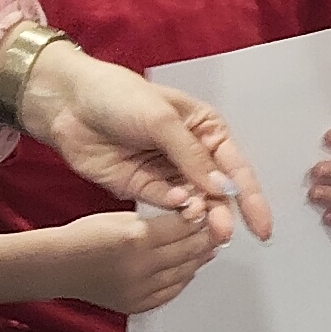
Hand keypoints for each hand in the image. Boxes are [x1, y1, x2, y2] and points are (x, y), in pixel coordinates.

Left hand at [23, 48, 275, 238]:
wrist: (69, 105)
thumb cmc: (119, 97)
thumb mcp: (162, 119)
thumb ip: (191, 156)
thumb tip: (219, 187)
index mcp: (205, 129)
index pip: (235, 167)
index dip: (251, 198)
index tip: (262, 226)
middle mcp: (191, 154)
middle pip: (217, 191)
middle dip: (224, 213)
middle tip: (224, 234)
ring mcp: (167, 173)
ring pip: (194, 203)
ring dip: (200, 215)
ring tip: (201, 225)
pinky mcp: (143, 188)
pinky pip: (166, 204)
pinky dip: (175, 209)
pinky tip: (179, 206)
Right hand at [63, 199, 228, 315]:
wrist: (60, 266)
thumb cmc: (84, 237)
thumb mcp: (122, 216)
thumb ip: (157, 219)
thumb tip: (189, 219)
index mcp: (136, 238)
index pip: (184, 226)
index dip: (200, 217)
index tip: (208, 211)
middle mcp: (141, 266)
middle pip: (189, 250)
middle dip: (207, 237)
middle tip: (216, 227)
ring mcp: (140, 289)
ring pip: (185, 272)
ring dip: (199, 258)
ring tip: (206, 246)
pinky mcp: (138, 305)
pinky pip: (172, 291)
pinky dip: (184, 277)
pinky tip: (188, 266)